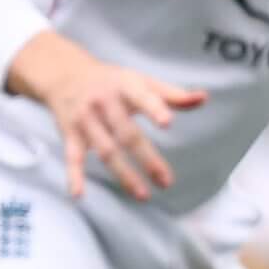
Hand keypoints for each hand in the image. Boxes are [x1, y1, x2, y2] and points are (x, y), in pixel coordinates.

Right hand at [6, 31, 204, 200]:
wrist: (65, 74)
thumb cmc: (111, 81)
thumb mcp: (140, 80)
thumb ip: (171, 94)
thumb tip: (203, 99)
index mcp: (124, 86)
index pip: (141, 97)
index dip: (154, 109)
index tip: (167, 122)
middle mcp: (103, 103)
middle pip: (126, 134)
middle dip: (146, 158)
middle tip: (165, 181)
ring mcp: (85, 120)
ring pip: (106, 150)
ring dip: (123, 174)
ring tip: (142, 194)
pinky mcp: (70, 134)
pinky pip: (73, 157)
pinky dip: (74, 175)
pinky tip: (79, 194)